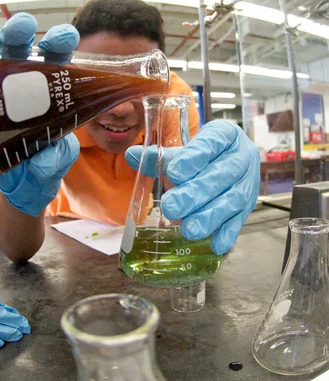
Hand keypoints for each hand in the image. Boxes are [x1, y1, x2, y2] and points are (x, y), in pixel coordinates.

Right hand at [0, 13, 80, 215]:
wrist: (21, 186)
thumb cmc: (41, 166)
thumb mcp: (53, 163)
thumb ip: (55, 158)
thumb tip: (48, 155)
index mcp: (50, 90)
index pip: (56, 60)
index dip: (60, 45)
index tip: (66, 38)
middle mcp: (23, 83)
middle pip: (22, 50)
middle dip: (22, 33)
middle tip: (23, 28)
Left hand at [125, 120, 259, 254]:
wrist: (227, 160)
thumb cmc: (201, 156)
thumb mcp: (183, 151)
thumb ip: (159, 156)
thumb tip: (131, 155)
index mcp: (225, 135)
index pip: (212, 142)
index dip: (194, 158)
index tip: (174, 173)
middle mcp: (241, 156)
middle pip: (221, 174)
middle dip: (195, 193)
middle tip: (171, 207)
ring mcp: (248, 181)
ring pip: (232, 199)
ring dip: (210, 216)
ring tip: (189, 229)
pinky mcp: (249, 205)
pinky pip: (240, 219)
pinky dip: (228, 233)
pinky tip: (216, 245)